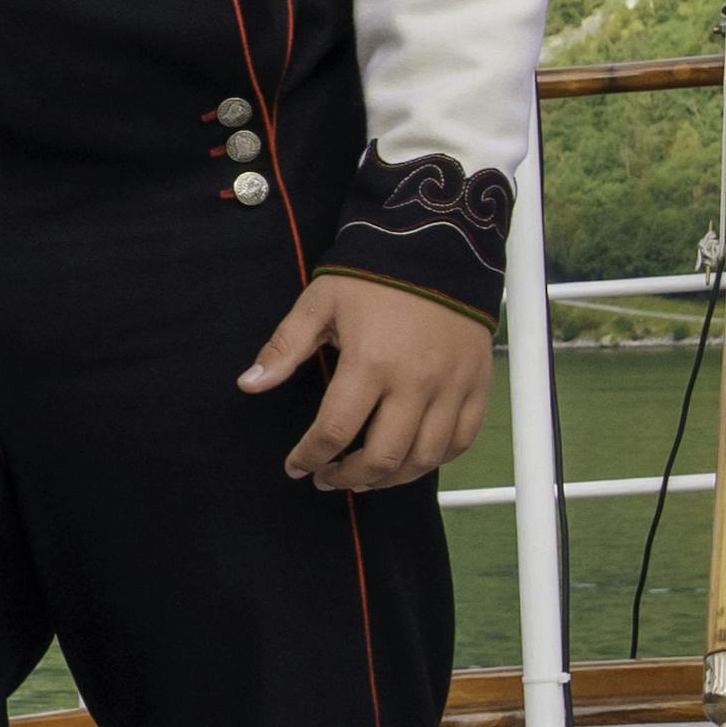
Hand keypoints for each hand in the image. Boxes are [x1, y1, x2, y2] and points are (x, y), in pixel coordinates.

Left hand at [235, 268, 498, 490]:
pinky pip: (461, 441)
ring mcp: (451, 387)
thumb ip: (285, 348)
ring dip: (390, 479)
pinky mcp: (476, 385)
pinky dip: (435, 460)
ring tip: (365, 477)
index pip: (335, 432)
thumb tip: (249, 384)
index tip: (296, 467)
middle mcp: (415, 383)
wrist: (438, 247)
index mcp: (371, 363)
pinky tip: (411, 460)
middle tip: (329, 478)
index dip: (309, 458)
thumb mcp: (320, 303)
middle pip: (383, 457)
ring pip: (424, 459)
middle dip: (348, 478)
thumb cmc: (374, 275)